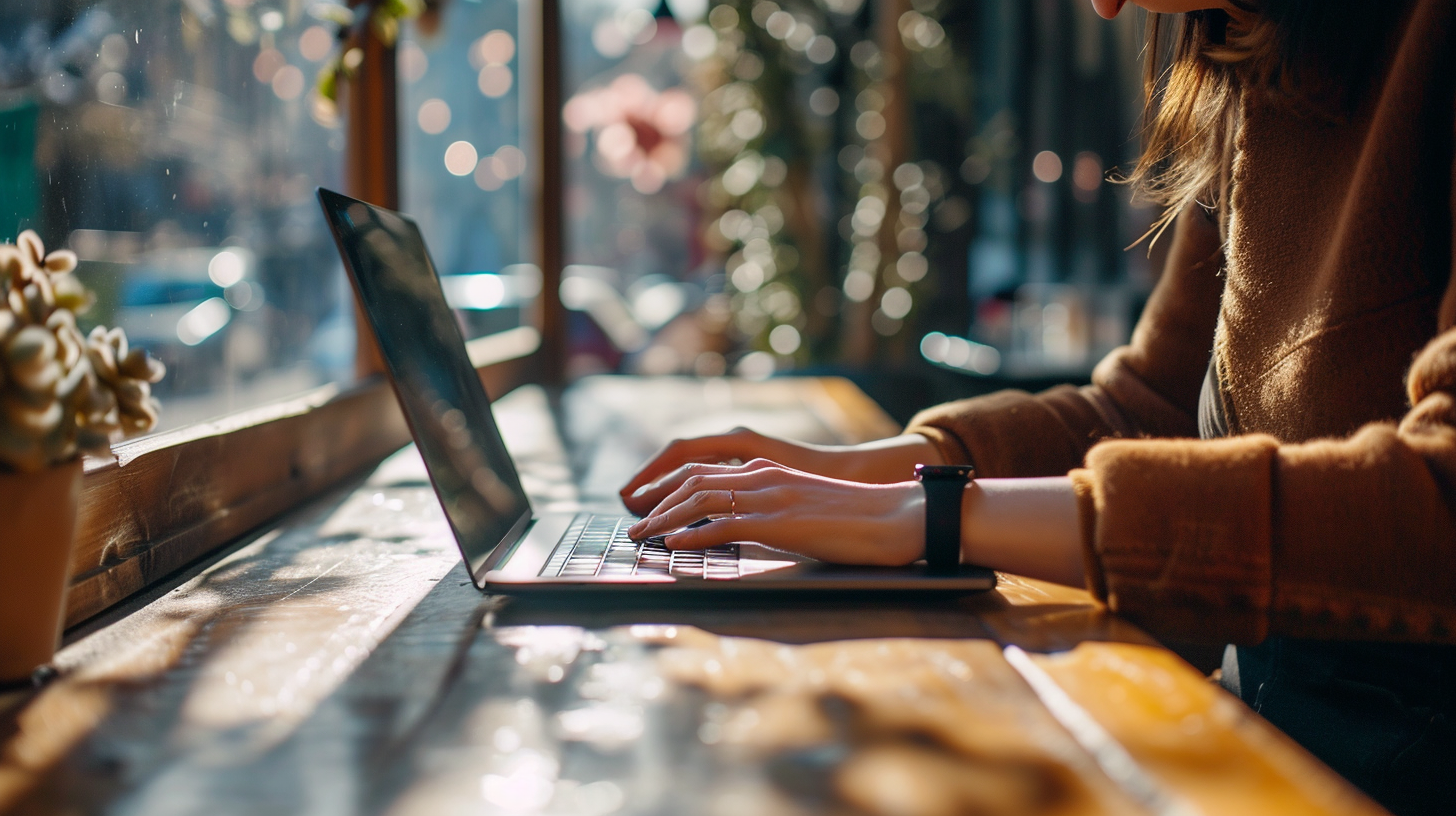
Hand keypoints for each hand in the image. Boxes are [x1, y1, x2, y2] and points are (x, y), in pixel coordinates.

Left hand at [625, 459, 925, 566]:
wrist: (895, 517)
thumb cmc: (858, 519)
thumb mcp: (805, 506)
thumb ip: (773, 509)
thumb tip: (744, 529)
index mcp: (769, 470)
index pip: (705, 471)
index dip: (669, 486)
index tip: (647, 506)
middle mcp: (763, 476)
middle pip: (693, 481)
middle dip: (657, 502)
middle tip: (633, 523)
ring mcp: (770, 497)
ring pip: (700, 501)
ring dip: (664, 520)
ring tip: (641, 536)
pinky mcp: (779, 522)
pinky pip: (724, 524)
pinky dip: (692, 535)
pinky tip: (672, 546)